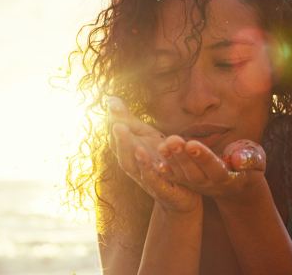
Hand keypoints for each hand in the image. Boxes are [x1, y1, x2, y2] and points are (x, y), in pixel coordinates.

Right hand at [108, 97, 200, 213]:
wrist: (182, 193)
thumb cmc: (159, 161)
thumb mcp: (145, 137)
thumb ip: (128, 119)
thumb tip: (109, 98)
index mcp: (128, 152)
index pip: (116, 137)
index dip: (114, 121)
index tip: (112, 104)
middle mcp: (133, 167)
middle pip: (121, 153)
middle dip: (119, 138)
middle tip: (117, 123)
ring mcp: (145, 179)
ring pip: (133, 167)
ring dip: (130, 152)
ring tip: (130, 137)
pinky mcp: (161, 190)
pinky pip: (154, 181)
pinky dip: (150, 171)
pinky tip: (154, 161)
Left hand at [157, 136, 266, 200]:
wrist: (239, 184)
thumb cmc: (249, 166)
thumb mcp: (256, 160)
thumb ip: (249, 158)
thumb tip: (237, 159)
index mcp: (228, 178)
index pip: (214, 168)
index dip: (203, 157)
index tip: (192, 144)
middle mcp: (210, 184)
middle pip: (195, 172)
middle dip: (183, 157)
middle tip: (173, 140)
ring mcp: (198, 185)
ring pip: (183, 175)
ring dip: (172, 160)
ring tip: (163, 145)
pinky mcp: (189, 182)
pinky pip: (176, 178)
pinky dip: (166, 171)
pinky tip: (156, 162)